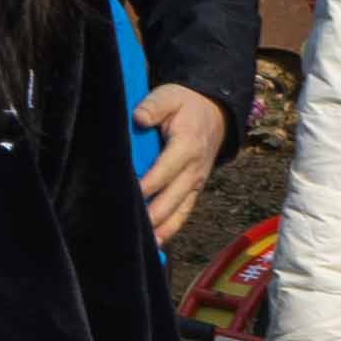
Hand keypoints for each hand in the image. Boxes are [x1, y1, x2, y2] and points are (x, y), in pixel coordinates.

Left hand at [135, 85, 231, 245]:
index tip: (127, 195)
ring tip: (144, 245)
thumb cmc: (185, 105)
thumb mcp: (170, 96)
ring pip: (179, 211)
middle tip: (128, 227)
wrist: (214, 113)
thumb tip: (139, 118)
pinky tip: (156, 244)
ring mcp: (196, 183)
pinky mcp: (194, 190)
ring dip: (162, 228)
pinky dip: (171, 229)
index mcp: (187, 146)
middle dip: (151, 214)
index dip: (146, 186)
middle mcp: (194, 170)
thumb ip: (154, 106)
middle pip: (171, 198)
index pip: (163, 171)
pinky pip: (184, 213)